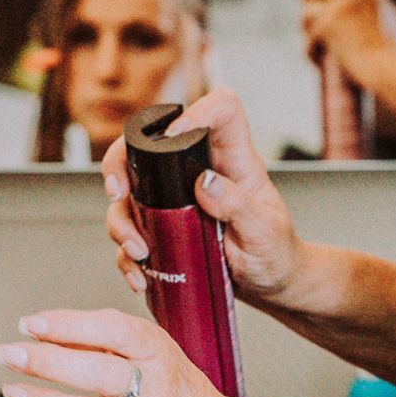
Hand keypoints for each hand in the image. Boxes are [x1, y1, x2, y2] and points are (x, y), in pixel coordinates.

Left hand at [0, 310, 236, 396]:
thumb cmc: (168, 390)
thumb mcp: (149, 355)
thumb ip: (100, 343)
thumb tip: (38, 333)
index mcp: (158, 353)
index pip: (115, 331)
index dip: (70, 325)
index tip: (28, 324)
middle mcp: (158, 390)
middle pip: (101, 373)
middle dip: (48, 362)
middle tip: (7, 354)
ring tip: (12, 394)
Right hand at [99, 88, 305, 306]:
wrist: (270, 285)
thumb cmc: (276, 252)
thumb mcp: (265, 232)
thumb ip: (239, 206)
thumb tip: (205, 182)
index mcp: (234, 162)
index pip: (222, 112)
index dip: (199, 110)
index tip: (172, 135)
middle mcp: (198, 173)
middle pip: (148, 146)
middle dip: (121, 165)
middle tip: (119, 194)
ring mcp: (176, 201)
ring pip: (131, 195)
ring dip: (122, 223)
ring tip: (139, 252)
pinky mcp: (163, 229)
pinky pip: (133, 234)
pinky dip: (126, 257)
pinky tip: (140, 276)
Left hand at [298, 0, 395, 75]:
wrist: (385, 68)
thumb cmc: (392, 50)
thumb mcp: (391, 18)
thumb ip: (376, 4)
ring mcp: (335, 10)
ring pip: (306, 11)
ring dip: (307, 24)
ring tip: (313, 34)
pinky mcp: (323, 29)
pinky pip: (308, 39)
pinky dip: (312, 52)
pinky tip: (318, 59)